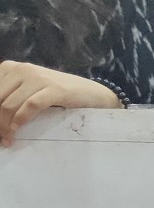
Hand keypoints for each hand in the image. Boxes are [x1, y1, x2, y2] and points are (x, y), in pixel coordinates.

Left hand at [0, 61, 121, 145]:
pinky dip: (20, 120)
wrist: (91, 93)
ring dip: (5, 126)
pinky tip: (17, 130)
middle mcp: (22, 69)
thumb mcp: (28, 90)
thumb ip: (9, 96)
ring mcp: (38, 78)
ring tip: (8, 140)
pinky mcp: (54, 89)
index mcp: (10, 68)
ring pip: (9, 104)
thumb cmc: (57, 94)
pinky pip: (30, 106)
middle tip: (1, 138)